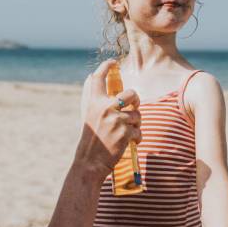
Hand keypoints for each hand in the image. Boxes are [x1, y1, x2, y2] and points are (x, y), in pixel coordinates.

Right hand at [74, 59, 141, 181]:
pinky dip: (137, 138)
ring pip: (137, 115)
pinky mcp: (125, 132)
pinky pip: (138, 131)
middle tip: (134, 107)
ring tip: (126, 133)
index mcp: (93, 103)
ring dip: (135, 124)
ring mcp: (116, 120)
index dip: (106, 66)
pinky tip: (130, 143)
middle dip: (136, 100)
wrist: (89, 164)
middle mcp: (105, 108)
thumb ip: (98, 104)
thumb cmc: (91, 141)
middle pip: (131, 93)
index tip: (113, 62)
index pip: (99, 78)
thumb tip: (104, 87)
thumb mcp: (89, 118)